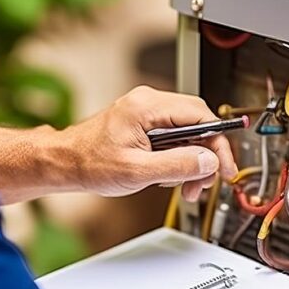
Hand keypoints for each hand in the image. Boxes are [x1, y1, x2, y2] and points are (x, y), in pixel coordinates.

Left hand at [63, 86, 238, 200]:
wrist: (64, 163)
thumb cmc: (89, 163)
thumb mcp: (137, 171)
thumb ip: (177, 165)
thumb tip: (208, 161)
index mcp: (147, 107)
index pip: (201, 116)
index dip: (219, 143)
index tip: (224, 167)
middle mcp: (148, 103)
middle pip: (198, 123)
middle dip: (205, 156)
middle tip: (203, 182)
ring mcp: (145, 112)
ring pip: (187, 132)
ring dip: (191, 160)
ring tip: (184, 186)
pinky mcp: (143, 123)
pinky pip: (173, 136)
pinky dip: (177, 157)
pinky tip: (169, 176)